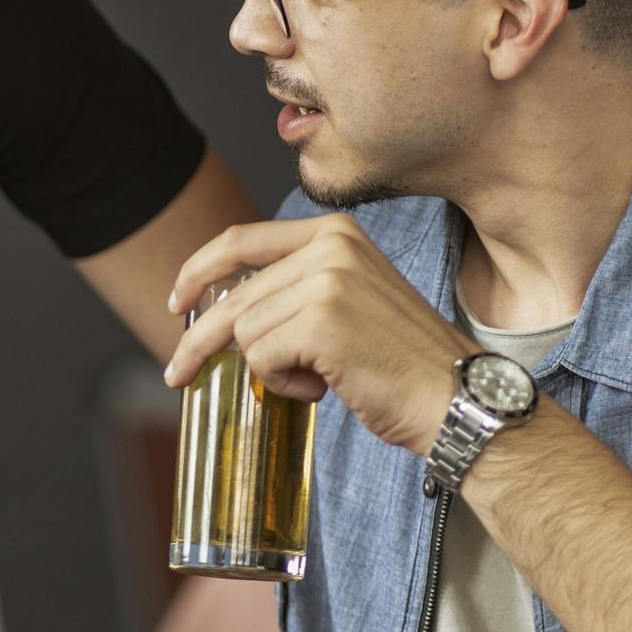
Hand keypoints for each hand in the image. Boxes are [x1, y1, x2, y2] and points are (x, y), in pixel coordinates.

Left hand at [164, 215, 474, 457]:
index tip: (176, 301)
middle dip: (201, 342)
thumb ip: (295, 287)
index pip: (241, 240)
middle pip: (233, 296)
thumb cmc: (400, 361)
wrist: (454, 398)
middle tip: (178, 375)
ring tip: (317, 378)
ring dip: (269, 369)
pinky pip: (260, 357)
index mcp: (335, 232)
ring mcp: (327, 281)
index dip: (197, 271)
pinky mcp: (322, 321)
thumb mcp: (349, 299)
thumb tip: (223, 308)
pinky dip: (283, 383)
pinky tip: (324, 387)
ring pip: (244, 332)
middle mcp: (331, 245)